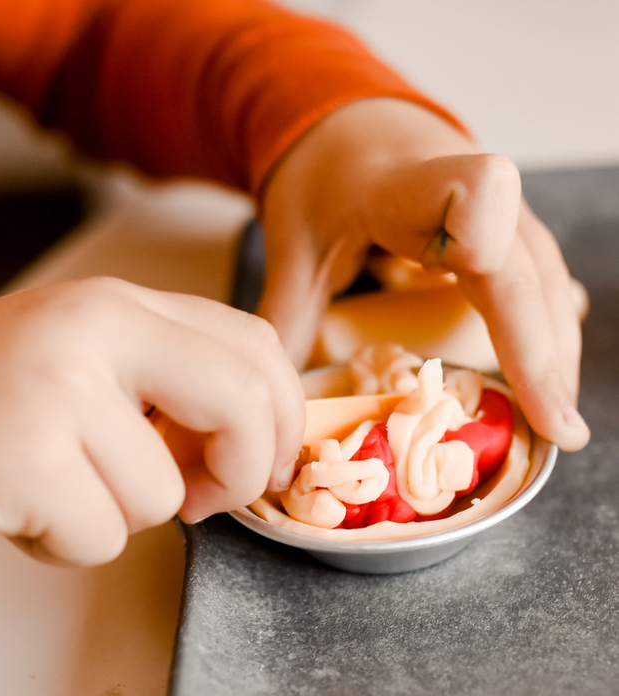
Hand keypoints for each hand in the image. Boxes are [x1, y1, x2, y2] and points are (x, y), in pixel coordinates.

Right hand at [0, 277, 303, 564]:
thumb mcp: (77, 361)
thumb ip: (163, 384)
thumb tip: (249, 442)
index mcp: (113, 304)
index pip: (253, 343)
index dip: (282, 414)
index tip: (268, 460)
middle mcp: (90, 333)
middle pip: (241, 403)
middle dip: (244, 471)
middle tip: (207, 497)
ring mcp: (55, 395)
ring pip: (161, 497)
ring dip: (116, 515)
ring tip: (53, 489)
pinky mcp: (24, 464)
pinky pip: (100, 539)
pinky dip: (66, 544)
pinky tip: (18, 513)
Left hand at [259, 98, 589, 451]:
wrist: (351, 129)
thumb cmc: (324, 182)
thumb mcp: (295, 247)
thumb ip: (287, 317)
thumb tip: (275, 402)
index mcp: (406, 186)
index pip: (470, 191)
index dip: (482, 227)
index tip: (478, 273)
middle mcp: (472, 190)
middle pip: (523, 266)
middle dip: (539, 348)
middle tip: (556, 427)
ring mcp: (500, 210)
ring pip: (544, 282)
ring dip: (555, 353)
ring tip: (558, 424)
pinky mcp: (509, 233)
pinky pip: (540, 285)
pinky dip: (546, 336)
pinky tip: (549, 383)